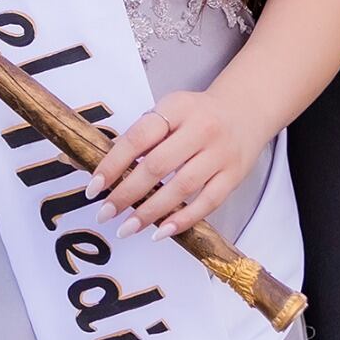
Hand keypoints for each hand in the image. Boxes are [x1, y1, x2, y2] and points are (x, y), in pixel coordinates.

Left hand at [83, 89, 266, 240]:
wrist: (245, 110)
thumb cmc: (196, 115)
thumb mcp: (168, 111)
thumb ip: (140, 136)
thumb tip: (97, 164)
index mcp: (176, 108)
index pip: (138, 137)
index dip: (113, 163)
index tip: (94, 186)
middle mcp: (200, 128)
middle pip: (157, 165)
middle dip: (126, 193)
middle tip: (105, 213)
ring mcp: (220, 153)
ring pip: (181, 187)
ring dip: (150, 212)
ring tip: (126, 228)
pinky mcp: (234, 175)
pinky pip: (207, 203)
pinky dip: (183, 220)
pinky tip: (161, 231)